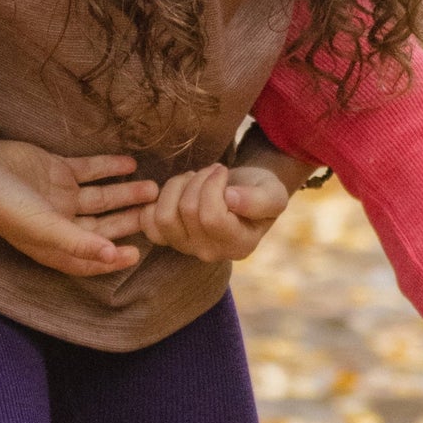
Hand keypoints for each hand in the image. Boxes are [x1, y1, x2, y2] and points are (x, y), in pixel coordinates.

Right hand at [0, 139, 159, 277]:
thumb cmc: (7, 207)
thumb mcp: (44, 230)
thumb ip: (79, 243)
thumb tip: (112, 256)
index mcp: (55, 245)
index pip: (91, 257)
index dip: (114, 258)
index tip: (138, 252)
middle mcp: (61, 222)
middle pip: (103, 224)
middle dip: (128, 219)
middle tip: (155, 211)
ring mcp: (61, 194)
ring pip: (101, 197)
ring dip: (125, 193)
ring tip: (151, 187)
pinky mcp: (59, 169)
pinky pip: (90, 170)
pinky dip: (110, 168)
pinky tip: (131, 165)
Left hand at [137, 161, 291, 262]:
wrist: (246, 191)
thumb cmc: (260, 191)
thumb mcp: (274, 193)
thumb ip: (258, 200)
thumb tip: (230, 199)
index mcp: (239, 245)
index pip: (212, 218)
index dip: (213, 187)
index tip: (223, 170)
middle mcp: (210, 253)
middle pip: (187, 212)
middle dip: (198, 180)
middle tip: (212, 170)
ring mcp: (186, 247)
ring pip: (164, 216)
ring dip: (177, 186)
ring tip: (194, 177)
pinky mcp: (168, 237)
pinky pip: (148, 223)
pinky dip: (156, 201)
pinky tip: (177, 189)